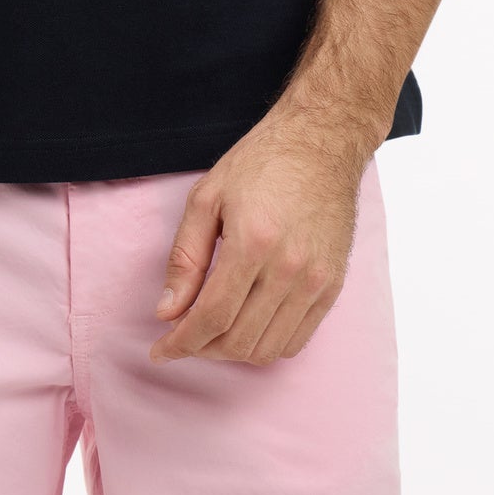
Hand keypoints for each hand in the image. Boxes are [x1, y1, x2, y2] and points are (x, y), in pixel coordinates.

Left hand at [148, 115, 369, 366]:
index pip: (212, 317)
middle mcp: (289, 268)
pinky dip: (266, 345)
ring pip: (268, 349)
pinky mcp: (333, 285)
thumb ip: (185, 258)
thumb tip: (167, 311)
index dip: (181, 342)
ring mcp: (316, 280)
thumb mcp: (207, 197)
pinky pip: (297, 339)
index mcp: (252, 242)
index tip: (161, 350)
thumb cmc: (261, 162)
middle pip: (238, 340)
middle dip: (201, 349)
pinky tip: (246, 327)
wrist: (320, 142)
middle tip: (182, 336)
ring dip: (232, 352)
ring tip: (212, 334)